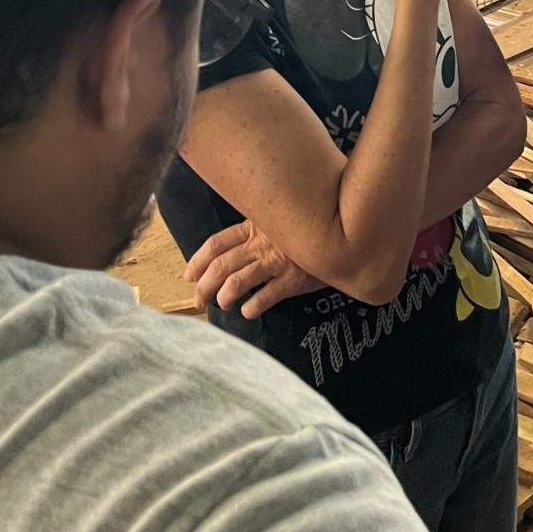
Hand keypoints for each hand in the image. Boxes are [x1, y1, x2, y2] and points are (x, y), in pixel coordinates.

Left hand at [186, 221, 324, 318]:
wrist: (343, 234)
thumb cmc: (310, 226)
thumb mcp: (282, 220)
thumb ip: (260, 228)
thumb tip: (235, 244)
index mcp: (256, 226)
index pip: (217, 243)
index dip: (198, 260)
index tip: (189, 275)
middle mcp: (262, 244)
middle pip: (221, 265)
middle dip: (204, 286)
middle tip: (199, 300)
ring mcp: (277, 261)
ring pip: (237, 282)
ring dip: (224, 297)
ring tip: (223, 305)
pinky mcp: (293, 279)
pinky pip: (264, 297)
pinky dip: (251, 307)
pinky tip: (248, 312)